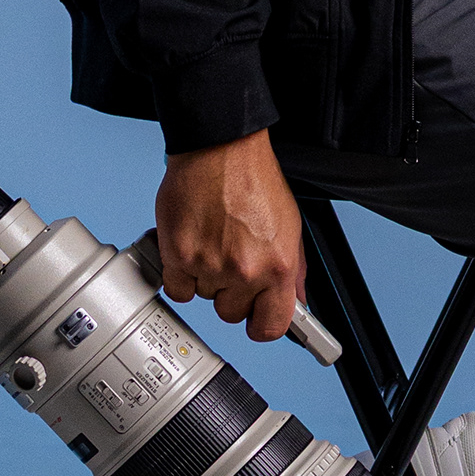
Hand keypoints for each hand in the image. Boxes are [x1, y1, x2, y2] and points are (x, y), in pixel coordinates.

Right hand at [155, 130, 305, 343]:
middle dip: (232, 292)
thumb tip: (296, 302)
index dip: (262, 324)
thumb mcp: (290, 226)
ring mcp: (210, 264)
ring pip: (205, 298)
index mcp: (278, 266)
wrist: (220, 149)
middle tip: (232, 260)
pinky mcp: (179, 255)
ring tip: (214, 242)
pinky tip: (192, 247)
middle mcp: (245, 270)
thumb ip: (293, 271)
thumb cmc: (254, 180)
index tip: (257, 320)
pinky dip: (181, 274)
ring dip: (207, 278)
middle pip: (232, 313)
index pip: (271, 326)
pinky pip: (178, 288)